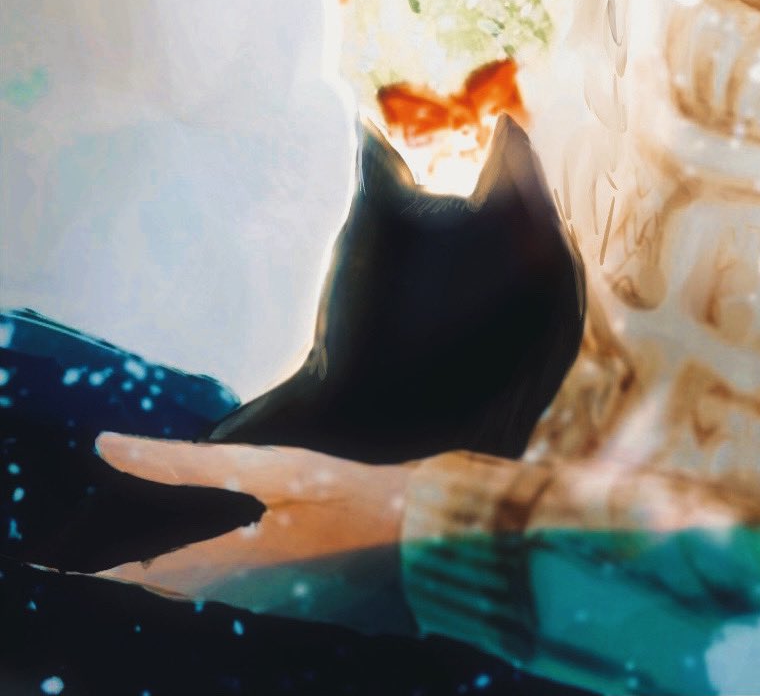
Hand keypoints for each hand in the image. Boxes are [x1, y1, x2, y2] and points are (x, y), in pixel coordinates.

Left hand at [92, 433, 417, 634]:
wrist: (419, 545)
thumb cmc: (343, 498)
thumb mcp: (264, 468)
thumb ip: (180, 463)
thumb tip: (107, 447)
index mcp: (208, 561)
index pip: (120, 563)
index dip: (82, 557)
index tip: (52, 550)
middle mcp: (223, 591)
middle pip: (149, 575)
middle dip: (118, 552)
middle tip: (99, 526)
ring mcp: (255, 601)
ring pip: (183, 580)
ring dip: (157, 554)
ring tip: (144, 525)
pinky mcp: (283, 599)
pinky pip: (218, 583)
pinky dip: (196, 558)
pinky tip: (213, 534)